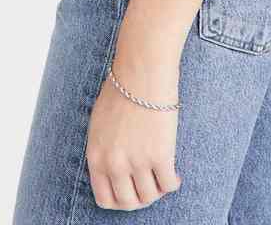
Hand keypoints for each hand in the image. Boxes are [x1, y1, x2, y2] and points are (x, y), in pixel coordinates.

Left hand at [84, 0, 220, 209]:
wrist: (141, 67)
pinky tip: (175, 173)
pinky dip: (173, 182)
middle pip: (128, 202)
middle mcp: (113, 163)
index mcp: (96, 155)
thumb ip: (105, 147)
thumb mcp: (101, 121)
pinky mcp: (159, 155)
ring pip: (149, 196)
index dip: (121, 199)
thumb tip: (114, 168)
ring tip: (163, 176)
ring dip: (158, 189)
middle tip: (151, 185)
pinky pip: (168, 184)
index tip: (132, 191)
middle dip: (141, 198)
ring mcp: (136, 162)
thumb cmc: (123, 86)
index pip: (105, 198)